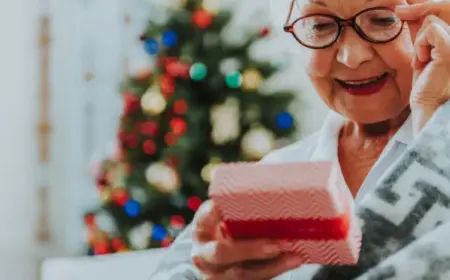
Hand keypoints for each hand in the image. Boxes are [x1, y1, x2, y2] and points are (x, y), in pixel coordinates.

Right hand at [191, 200, 302, 279]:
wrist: (228, 251)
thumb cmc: (234, 222)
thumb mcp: (231, 212)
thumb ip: (242, 196)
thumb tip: (262, 171)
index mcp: (201, 226)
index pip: (205, 217)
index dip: (215, 211)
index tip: (231, 203)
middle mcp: (203, 252)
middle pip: (220, 253)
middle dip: (249, 249)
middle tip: (276, 243)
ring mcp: (216, 272)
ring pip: (240, 273)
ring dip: (269, 265)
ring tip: (293, 252)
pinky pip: (254, 279)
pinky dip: (275, 269)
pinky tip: (294, 259)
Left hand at [395, 0, 449, 134]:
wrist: (427, 105)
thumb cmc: (425, 85)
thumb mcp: (423, 54)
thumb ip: (423, 35)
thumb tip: (410, 12)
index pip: (439, 16)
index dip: (422, 17)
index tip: (409, 26)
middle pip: (435, 16)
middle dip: (420, 35)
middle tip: (420, 59)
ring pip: (431, 22)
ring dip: (420, 42)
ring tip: (423, 62)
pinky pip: (430, 30)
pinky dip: (420, 44)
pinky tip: (423, 61)